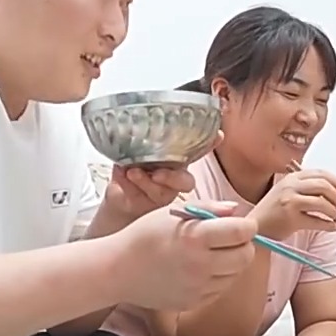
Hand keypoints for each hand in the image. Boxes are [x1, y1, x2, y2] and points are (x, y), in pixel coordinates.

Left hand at [101, 131, 222, 221]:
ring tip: (131, 172)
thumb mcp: (134, 147)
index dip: (211, 144)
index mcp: (177, 159)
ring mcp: (164, 195)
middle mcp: (175, 178)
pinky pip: (142, 198)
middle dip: (173, 177)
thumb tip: (136, 126)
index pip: (199, 151)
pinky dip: (129, 186)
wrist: (116, 194)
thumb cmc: (131, 165)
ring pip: (163, 193)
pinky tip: (122, 175)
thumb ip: (140, 140)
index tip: (219, 135)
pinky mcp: (148, 208)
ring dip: (146, 182)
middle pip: (186, 181)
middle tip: (156, 173)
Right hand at [116, 200, 256, 310]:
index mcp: (196, 238)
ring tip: (210, 253)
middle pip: (246, 256)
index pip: (243, 232)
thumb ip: (208, 208)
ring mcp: (198, 288)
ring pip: (236, 274)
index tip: (241, 223)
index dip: (247, 226)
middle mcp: (200, 265)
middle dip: (243, 244)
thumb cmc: (144, 235)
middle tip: (229, 238)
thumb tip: (236, 210)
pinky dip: (217, 278)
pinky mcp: (195, 302)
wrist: (118, 270)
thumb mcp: (173, 213)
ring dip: (231, 262)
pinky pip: (220, 288)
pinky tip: (199, 269)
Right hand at [249, 168, 335, 239]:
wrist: (255, 227)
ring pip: (322, 202)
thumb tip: (333, 191)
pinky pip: (317, 221)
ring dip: (333, 211)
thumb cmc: (272, 211)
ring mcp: (290, 202)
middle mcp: (290, 186)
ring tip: (335, 216)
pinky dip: (329, 225)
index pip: (320, 173)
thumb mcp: (286, 191)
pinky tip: (333, 227)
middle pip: (323, 185)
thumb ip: (306, 187)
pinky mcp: (291, 219)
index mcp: (291, 178)